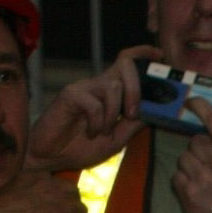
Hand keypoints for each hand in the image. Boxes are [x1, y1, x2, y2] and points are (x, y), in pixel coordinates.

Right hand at [25, 50, 144, 172]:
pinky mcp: (70, 94)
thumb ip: (132, 124)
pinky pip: (94, 103)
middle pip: (125, 66)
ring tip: (104, 131)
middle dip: (136, 90)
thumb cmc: (81, 147)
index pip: (127, 64)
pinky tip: (90, 132)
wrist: (52, 157)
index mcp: (110, 93)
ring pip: (113, 86)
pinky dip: (97, 122)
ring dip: (114, 115)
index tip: (159, 55)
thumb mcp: (116, 139)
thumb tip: (154, 110)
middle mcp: (98, 85)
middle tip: (132, 114)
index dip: (143, 55)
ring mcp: (84, 88)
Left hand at [171, 99, 211, 212]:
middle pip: (195, 142)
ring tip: (202, 182)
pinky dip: (182, 183)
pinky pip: (176, 177)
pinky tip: (195, 193)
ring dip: (189, 167)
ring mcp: (201, 178)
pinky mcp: (187, 193)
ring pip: (183, 158)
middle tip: (209, 169)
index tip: (190, 101)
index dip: (200, 107)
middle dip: (198, 152)